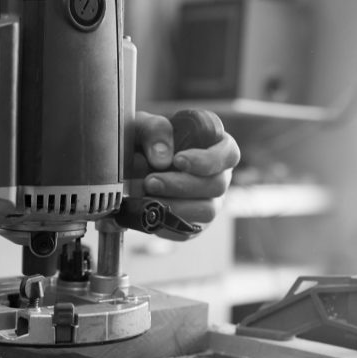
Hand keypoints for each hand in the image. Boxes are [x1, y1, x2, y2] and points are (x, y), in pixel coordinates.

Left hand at [133, 110, 240, 240]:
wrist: (127, 169)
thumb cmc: (143, 142)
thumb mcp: (144, 126)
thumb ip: (155, 132)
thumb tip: (162, 159)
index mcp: (217, 147)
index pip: (229, 155)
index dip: (207, 160)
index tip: (178, 160)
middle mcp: (219, 177)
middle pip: (217, 186)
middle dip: (182, 185)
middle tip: (150, 181)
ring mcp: (209, 203)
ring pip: (207, 211)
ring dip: (175, 205)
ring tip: (146, 197)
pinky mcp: (194, 225)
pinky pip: (188, 231)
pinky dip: (166, 224)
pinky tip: (147, 213)